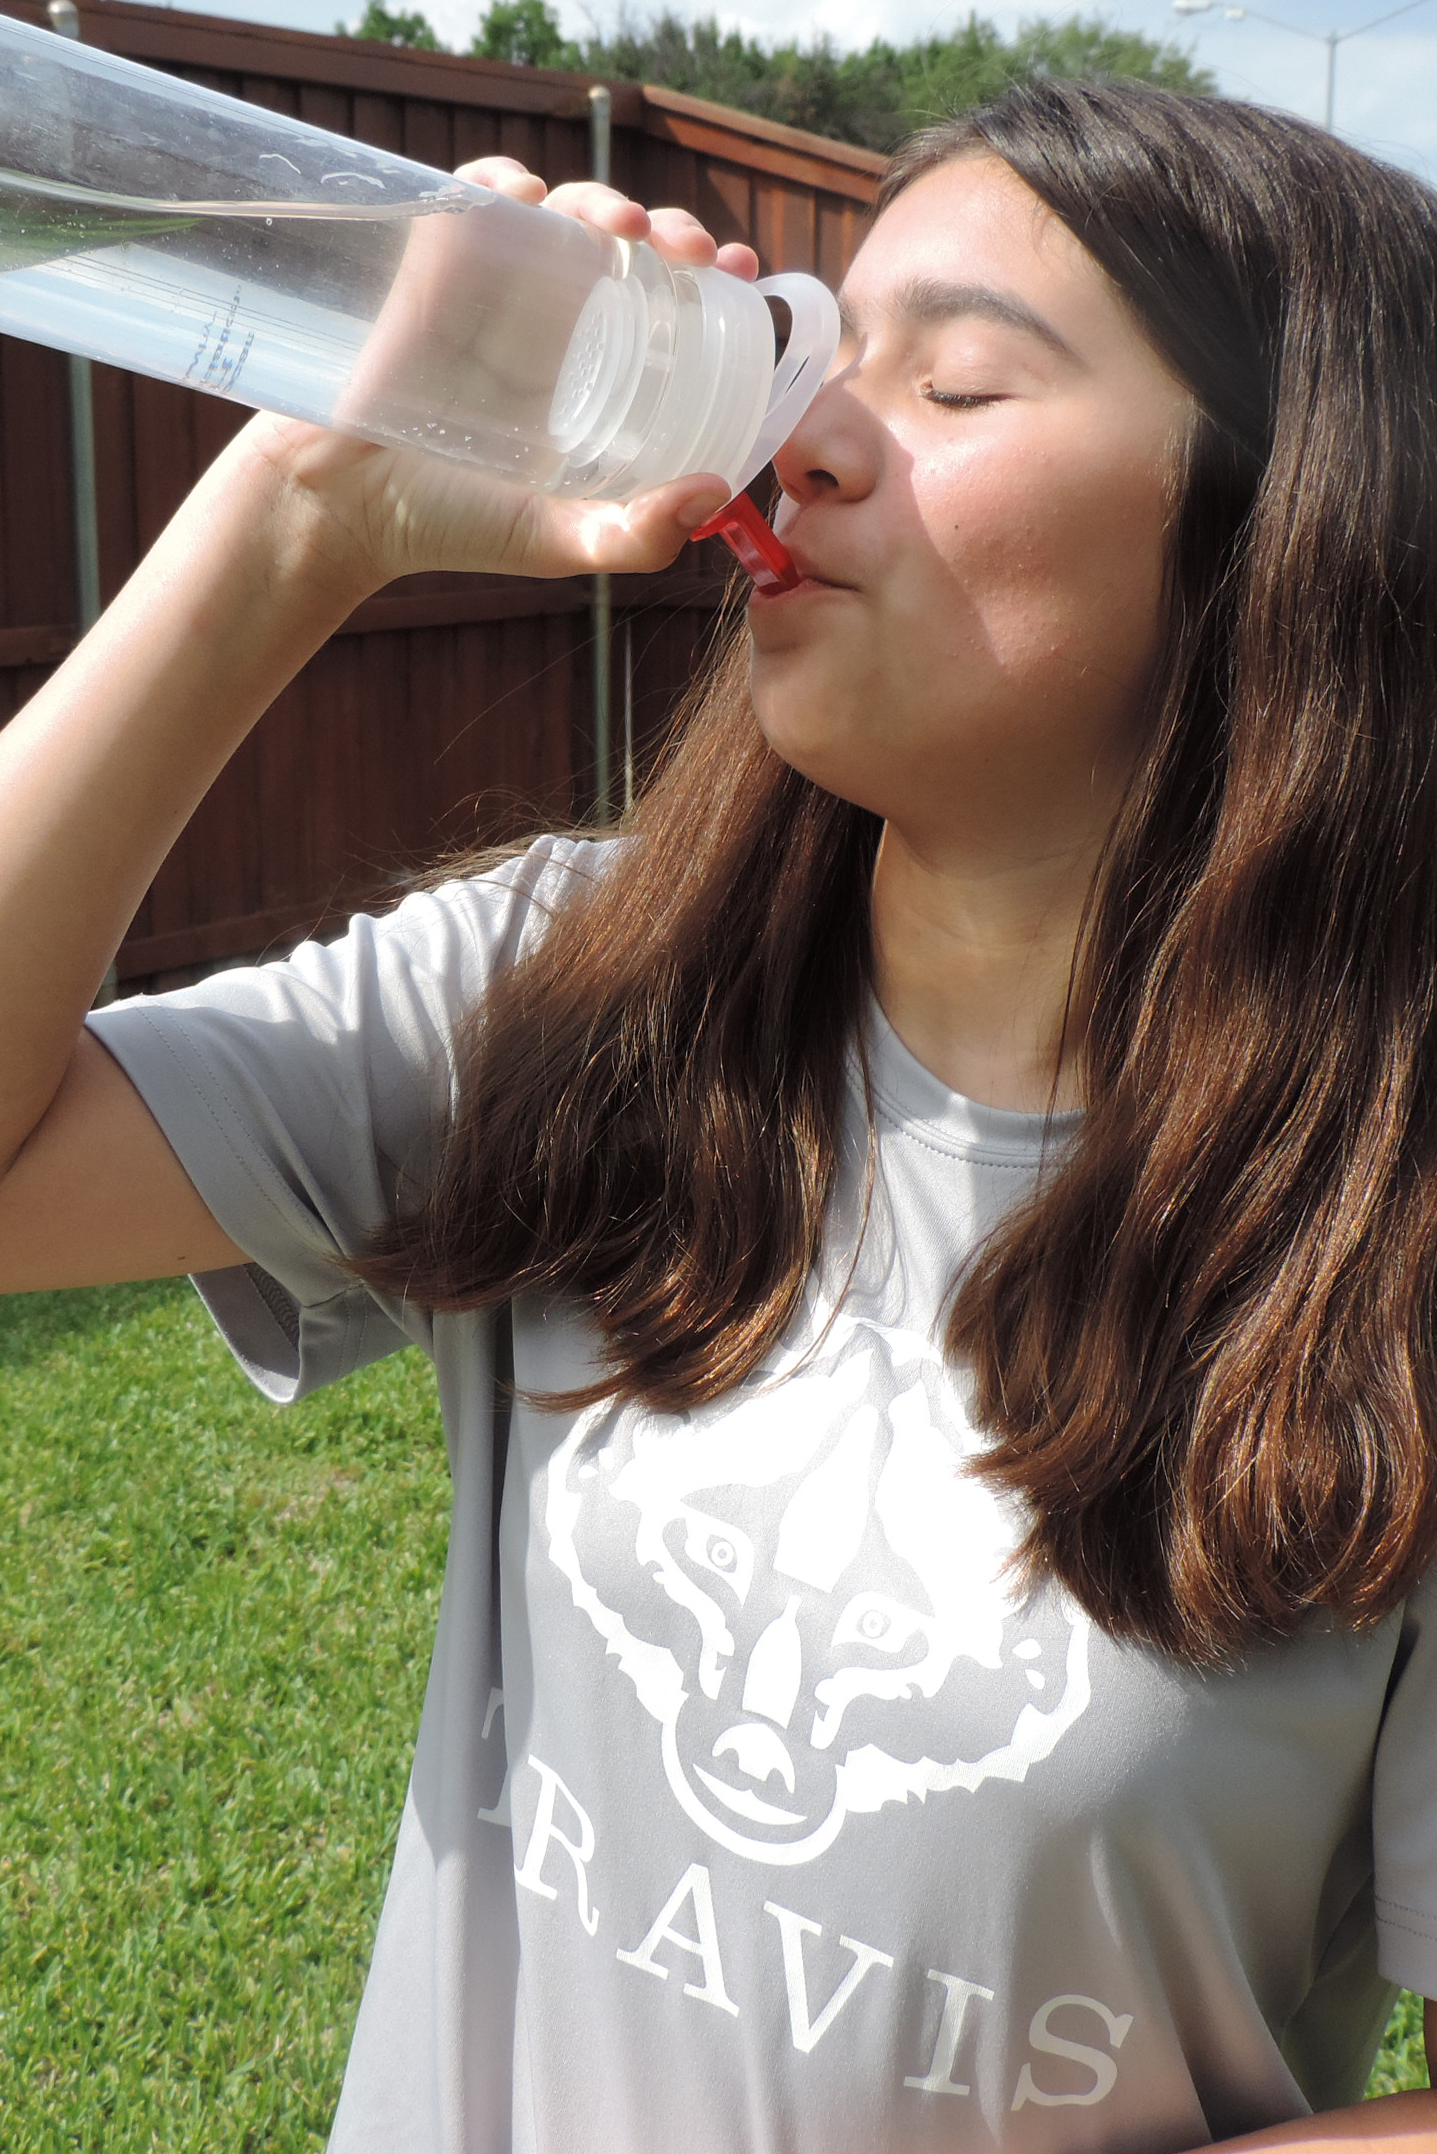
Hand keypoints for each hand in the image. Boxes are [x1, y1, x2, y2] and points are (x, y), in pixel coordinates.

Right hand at [232, 158, 761, 597]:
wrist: (346, 510)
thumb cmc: (452, 527)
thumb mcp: (558, 540)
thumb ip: (634, 536)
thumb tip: (712, 495)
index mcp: (591, 371)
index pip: (665, 304)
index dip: (708, 279)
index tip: (745, 274)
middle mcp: (550, 320)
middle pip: (626, 246)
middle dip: (672, 228)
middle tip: (698, 252)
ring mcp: (491, 287)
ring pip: (562, 210)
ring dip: (601, 198)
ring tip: (625, 227)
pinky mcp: (430, 266)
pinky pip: (470, 197)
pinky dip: (500, 179)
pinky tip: (528, 195)